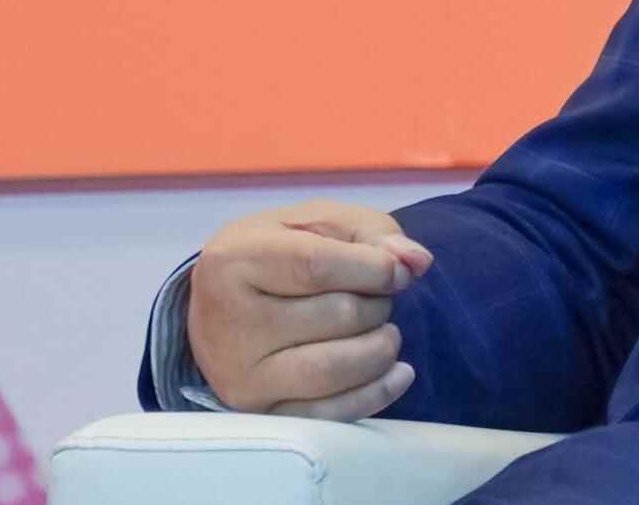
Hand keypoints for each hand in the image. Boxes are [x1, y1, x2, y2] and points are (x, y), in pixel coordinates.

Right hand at [186, 199, 431, 418]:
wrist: (221, 309)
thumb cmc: (280, 254)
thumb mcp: (318, 222)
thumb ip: (373, 232)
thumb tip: (416, 263)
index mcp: (235, 261)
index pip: (318, 266)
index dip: (376, 268)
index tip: (398, 272)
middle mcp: (229, 324)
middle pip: (338, 316)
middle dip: (379, 305)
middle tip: (377, 300)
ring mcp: (240, 377)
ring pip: (336, 369)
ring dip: (381, 348)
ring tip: (382, 332)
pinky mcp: (260, 414)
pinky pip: (330, 416)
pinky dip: (377, 393)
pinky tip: (396, 372)